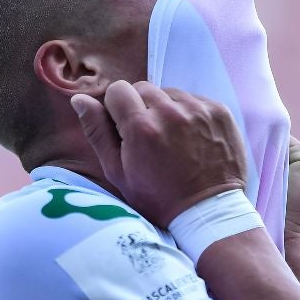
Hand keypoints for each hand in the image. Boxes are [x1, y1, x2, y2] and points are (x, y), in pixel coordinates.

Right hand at [71, 80, 247, 226]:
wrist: (207, 211)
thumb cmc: (158, 197)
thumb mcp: (118, 172)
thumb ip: (97, 132)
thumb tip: (80, 99)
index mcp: (140, 127)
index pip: (118, 90)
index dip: (117, 108)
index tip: (125, 127)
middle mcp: (170, 112)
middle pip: (144, 88)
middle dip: (141, 107)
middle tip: (149, 136)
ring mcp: (198, 110)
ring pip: (171, 92)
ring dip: (167, 108)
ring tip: (173, 138)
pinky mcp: (219, 112)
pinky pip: (195, 100)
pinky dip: (190, 113)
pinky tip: (192, 138)